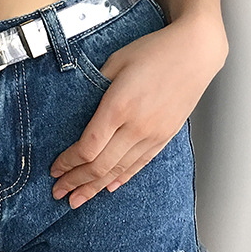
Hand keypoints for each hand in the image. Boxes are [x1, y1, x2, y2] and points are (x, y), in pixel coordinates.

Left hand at [48, 12, 227, 207]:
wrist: (195, 53)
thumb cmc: (154, 51)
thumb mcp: (116, 61)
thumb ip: (95, 85)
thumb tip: (79, 105)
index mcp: (118, 106)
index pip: (88, 147)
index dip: (69, 162)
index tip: (55, 168)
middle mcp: (136, 126)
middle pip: (101, 165)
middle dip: (76, 181)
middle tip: (58, 192)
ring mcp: (153, 134)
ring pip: (120, 171)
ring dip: (95, 187)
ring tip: (78, 200)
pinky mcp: (165, 136)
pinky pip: (140, 164)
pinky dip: (122, 178)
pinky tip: (109, 187)